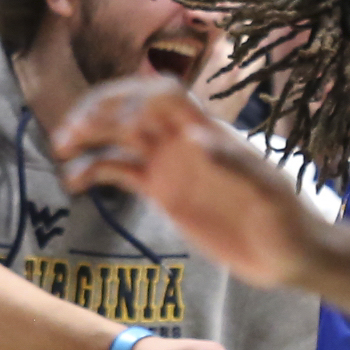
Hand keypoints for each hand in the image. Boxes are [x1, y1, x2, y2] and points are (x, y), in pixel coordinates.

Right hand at [52, 76, 325, 288]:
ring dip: (88, 136)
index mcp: (209, 132)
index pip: (165, 94)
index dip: (134, 96)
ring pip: (119, 136)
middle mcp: (184, 141)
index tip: (113, 122)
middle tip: (68, 135)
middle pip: (132, 108)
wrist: (287, 254)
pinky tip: (75, 182)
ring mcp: (172, 166)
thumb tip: (194, 136)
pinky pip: (120, 171)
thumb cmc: (286, 221)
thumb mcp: (268, 194)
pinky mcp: (163, 192)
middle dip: (98, 112)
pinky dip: (94, 170)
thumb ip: (235, 164)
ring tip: (61, 151)